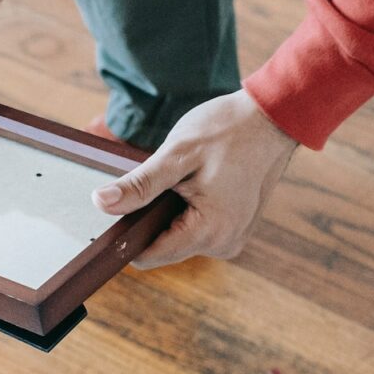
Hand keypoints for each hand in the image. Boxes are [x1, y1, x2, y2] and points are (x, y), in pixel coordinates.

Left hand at [93, 89, 298, 268]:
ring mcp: (232, 239)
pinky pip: (198, 230)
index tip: (118, 208)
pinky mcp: (236, 229)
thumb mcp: (177, 154)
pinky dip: (188, 211)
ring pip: (180, 238)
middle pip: (163, 248)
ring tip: (185, 178)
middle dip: (151, 219)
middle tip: (161, 180)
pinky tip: (197, 184)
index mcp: (209, 232)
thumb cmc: (229, 130)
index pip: (148, 256)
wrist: (273, 118)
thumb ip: (139, 185)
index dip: (126, 236)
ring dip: (171, 213)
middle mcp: (224, 244)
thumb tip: (100, 203)